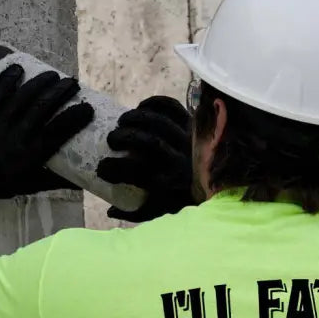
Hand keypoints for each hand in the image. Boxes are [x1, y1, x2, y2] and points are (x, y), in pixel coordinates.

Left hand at [0, 65, 94, 202]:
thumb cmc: (8, 181)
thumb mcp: (36, 184)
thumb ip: (58, 181)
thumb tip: (81, 182)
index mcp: (33, 152)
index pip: (58, 131)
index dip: (74, 118)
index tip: (87, 108)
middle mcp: (20, 134)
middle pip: (42, 107)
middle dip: (59, 92)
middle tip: (73, 83)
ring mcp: (3, 121)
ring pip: (23, 97)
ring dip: (39, 83)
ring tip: (53, 75)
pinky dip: (8, 79)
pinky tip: (19, 68)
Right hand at [96, 96, 195, 221]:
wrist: (217, 188)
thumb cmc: (182, 200)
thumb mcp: (159, 213)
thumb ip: (135, 214)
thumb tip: (110, 211)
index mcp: (168, 184)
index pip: (136, 173)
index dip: (113, 168)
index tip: (101, 168)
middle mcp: (179, 161)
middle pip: (148, 141)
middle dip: (124, 137)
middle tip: (111, 140)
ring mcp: (188, 140)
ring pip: (158, 122)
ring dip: (134, 118)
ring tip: (121, 122)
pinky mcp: (192, 125)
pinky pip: (172, 107)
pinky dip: (154, 103)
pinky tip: (140, 108)